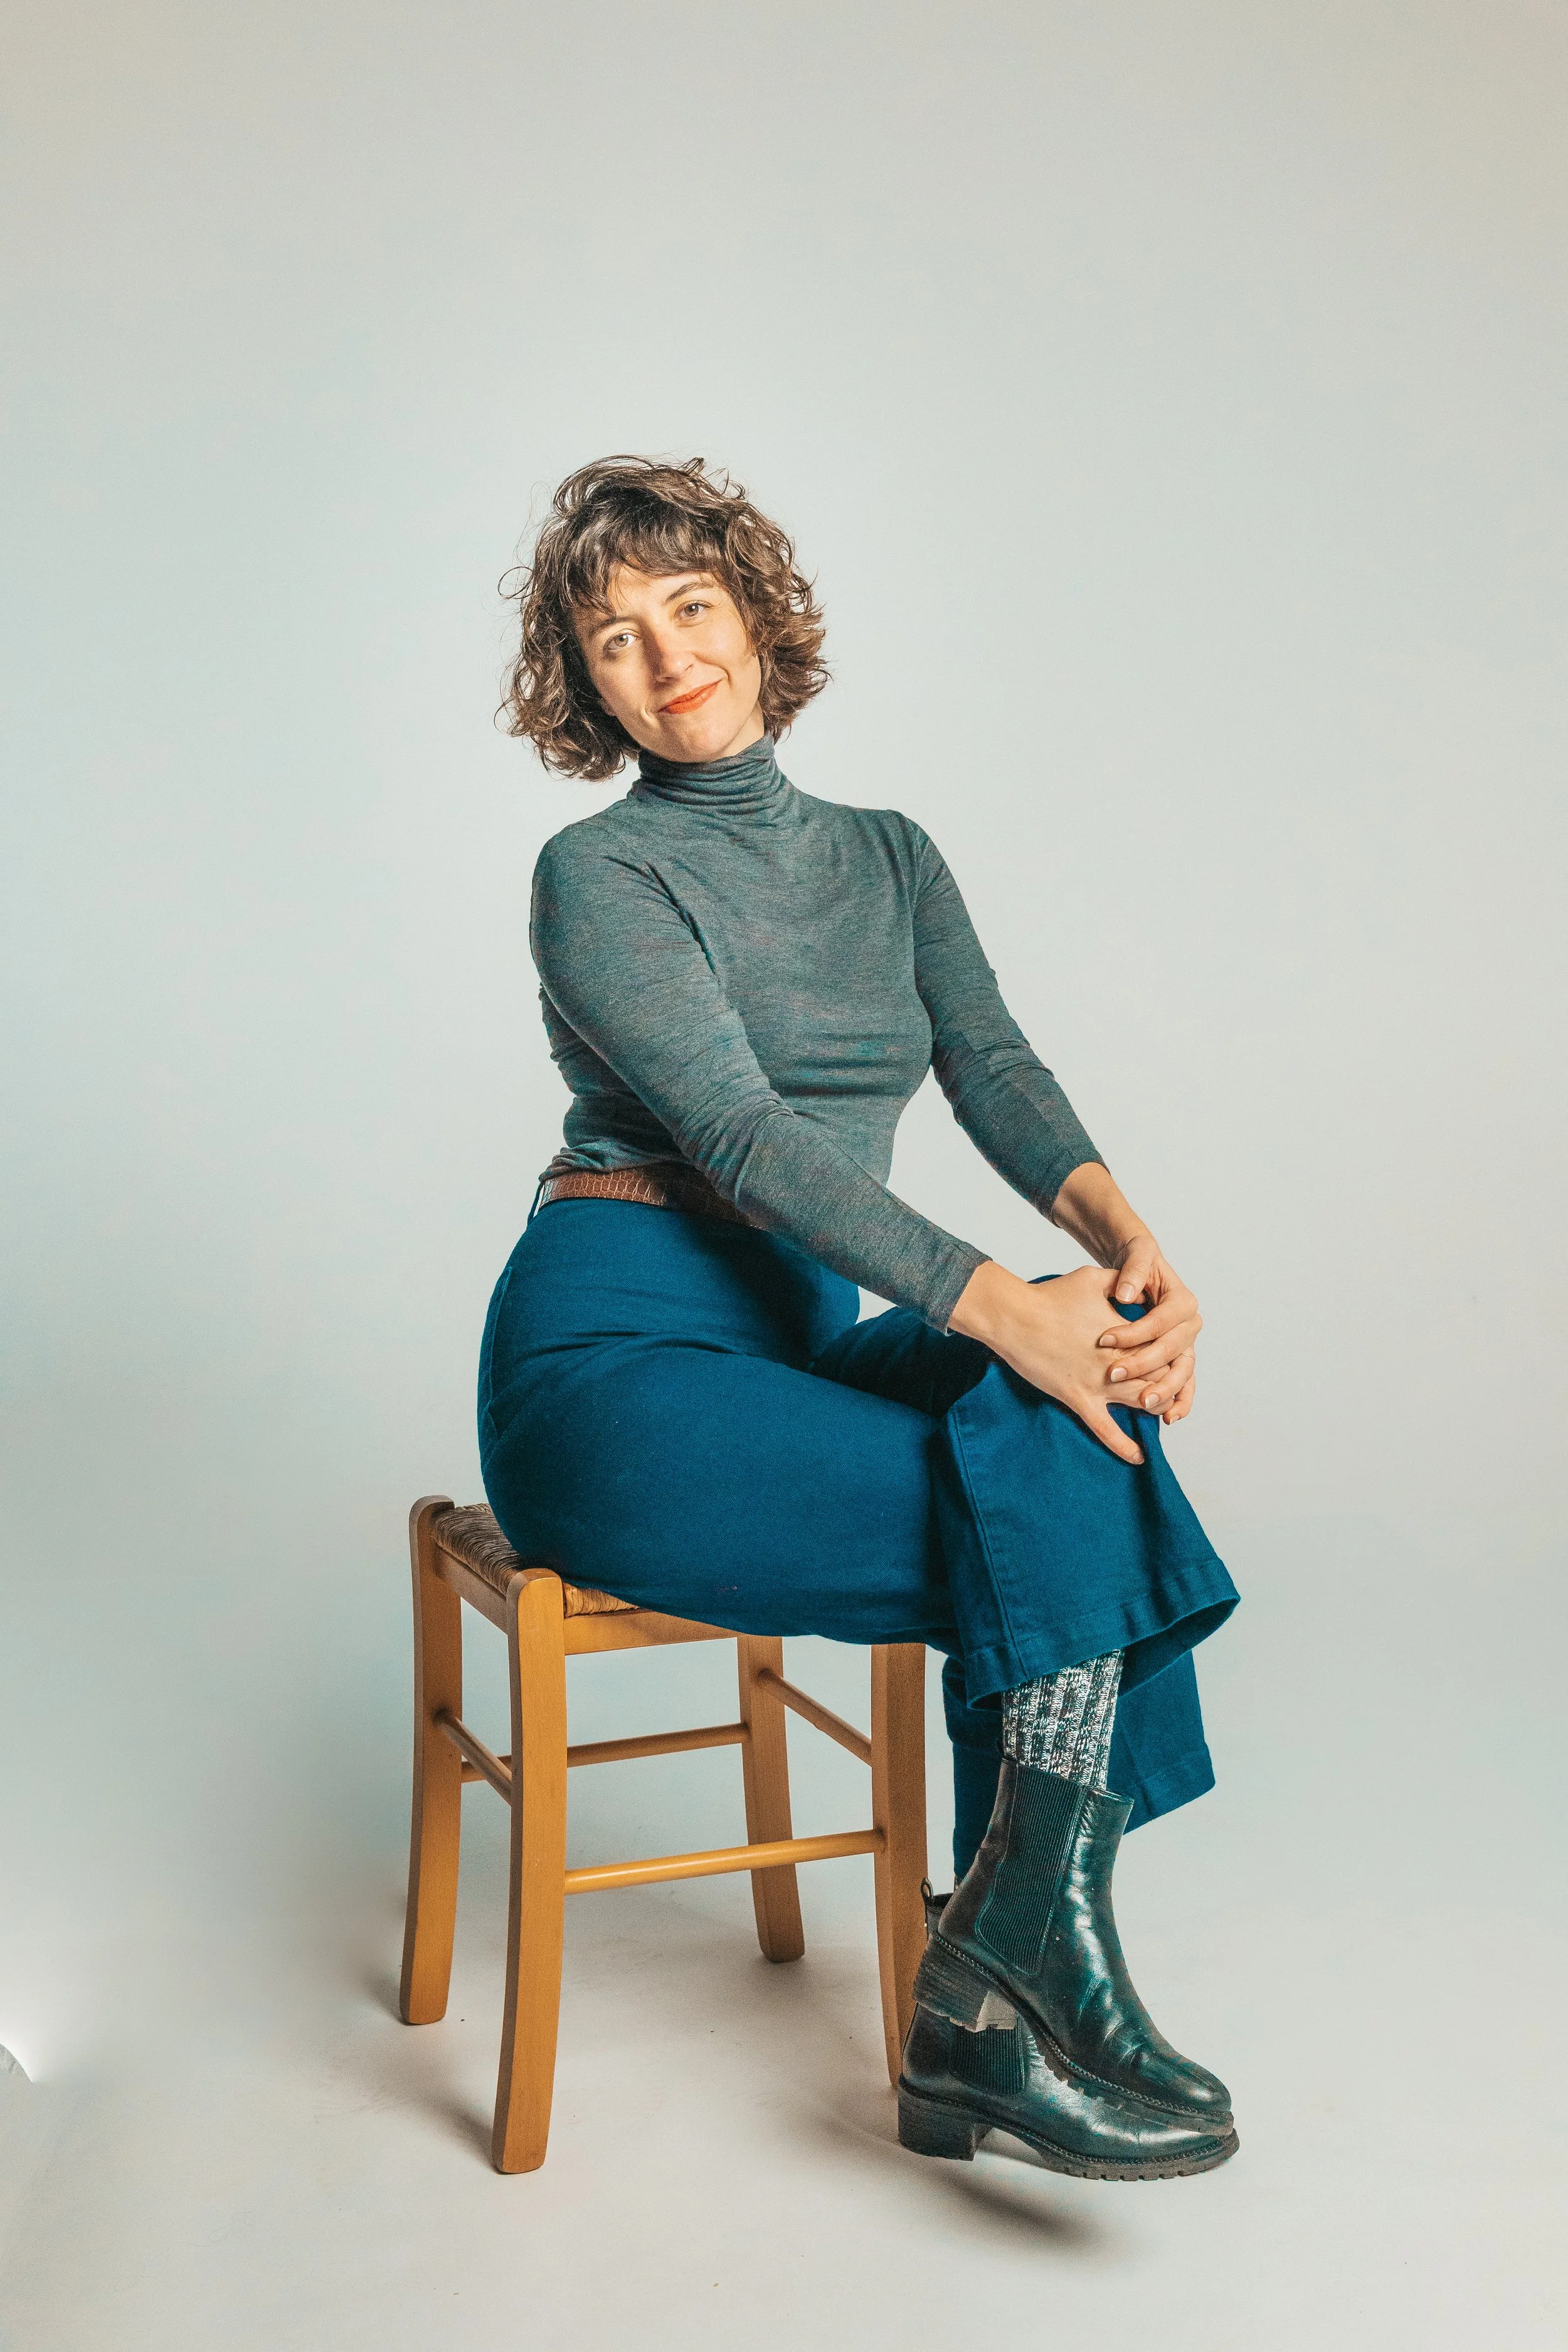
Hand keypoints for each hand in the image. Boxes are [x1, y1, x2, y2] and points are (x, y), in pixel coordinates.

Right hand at [948, 1261, 1159, 1465]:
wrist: (1015, 1316)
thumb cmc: (1051, 1295)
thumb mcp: (1093, 1279)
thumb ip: (1122, 1281)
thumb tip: (1138, 1283)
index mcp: (1126, 1333)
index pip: (1166, 1349)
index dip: (1173, 1353)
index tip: (1172, 1353)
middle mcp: (1118, 1361)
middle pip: (1161, 1378)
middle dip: (1170, 1381)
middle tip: (1168, 1381)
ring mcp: (1098, 1384)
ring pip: (1143, 1402)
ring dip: (1155, 1406)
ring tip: (1158, 1408)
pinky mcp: (1078, 1398)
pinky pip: (1105, 1430)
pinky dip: (1123, 1446)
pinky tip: (1138, 1457)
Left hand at [1097, 1234, 1200, 1425]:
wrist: (1141, 1270)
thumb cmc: (1138, 1263)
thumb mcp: (1137, 1256)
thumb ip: (1133, 1272)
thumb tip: (1124, 1295)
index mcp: (1182, 1301)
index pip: (1160, 1321)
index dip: (1133, 1332)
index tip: (1103, 1339)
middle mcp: (1189, 1324)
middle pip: (1173, 1350)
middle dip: (1144, 1365)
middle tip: (1115, 1375)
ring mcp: (1185, 1345)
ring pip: (1183, 1371)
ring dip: (1166, 1390)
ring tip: (1146, 1404)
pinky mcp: (1178, 1359)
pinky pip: (1184, 1384)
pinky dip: (1179, 1401)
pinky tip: (1168, 1418)